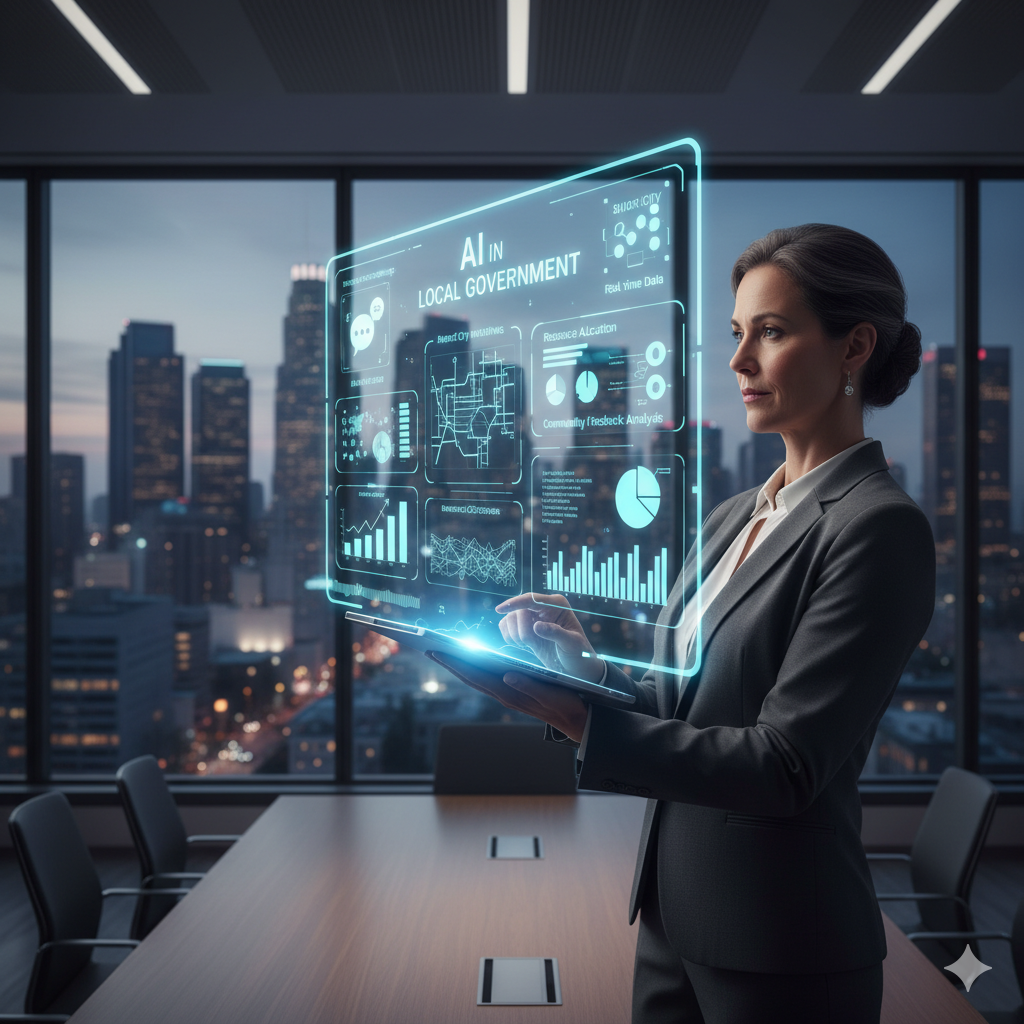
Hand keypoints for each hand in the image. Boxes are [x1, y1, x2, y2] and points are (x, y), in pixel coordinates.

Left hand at [431, 652, 588, 742]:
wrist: (578, 720)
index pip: (477, 675)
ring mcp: (508, 694)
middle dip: (450, 662)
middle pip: (471, 676)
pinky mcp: (514, 692)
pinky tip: (470, 662)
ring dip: (459, 666)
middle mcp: (505, 694)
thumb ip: (530, 686)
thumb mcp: (551, 695)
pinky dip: (475, 669)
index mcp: (511, 693)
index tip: (438, 651)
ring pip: (477, 678)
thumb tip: (508, 674)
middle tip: (430, 648)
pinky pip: (488, 680)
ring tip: (444, 652)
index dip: (456, 663)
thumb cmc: (567, 705)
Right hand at [495, 592, 603, 683]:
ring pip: (510, 619)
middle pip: (518, 611)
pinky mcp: (525, 629)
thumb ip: (556, 633)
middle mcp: (544, 608)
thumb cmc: (579, 654)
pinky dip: (509, 637)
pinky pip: (506, 627)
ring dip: (514, 635)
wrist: (576, 668)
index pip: (532, 599)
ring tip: (529, 645)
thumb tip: (537, 626)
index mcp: (557, 605)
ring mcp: (533, 618)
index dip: (515, 603)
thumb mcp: (572, 644)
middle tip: (530, 643)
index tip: (500, 609)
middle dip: (520, 630)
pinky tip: (522, 646)